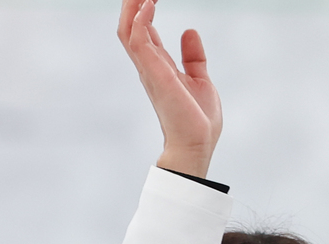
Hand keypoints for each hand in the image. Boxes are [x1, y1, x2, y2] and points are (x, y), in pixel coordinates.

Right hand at [119, 0, 221, 179]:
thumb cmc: (198, 121)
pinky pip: (138, 39)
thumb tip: (189, 32)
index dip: (144, 8)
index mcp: (158, 65)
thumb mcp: (200, 80)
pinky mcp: (154, 73)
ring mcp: (149, 69)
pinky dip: (141, 18)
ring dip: (132, 5)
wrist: (197, 145)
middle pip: (129, 26)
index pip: (143, 30)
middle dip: (131, 3)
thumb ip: (193, 57)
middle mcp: (149, 65)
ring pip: (128, 28)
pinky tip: (149, 4)